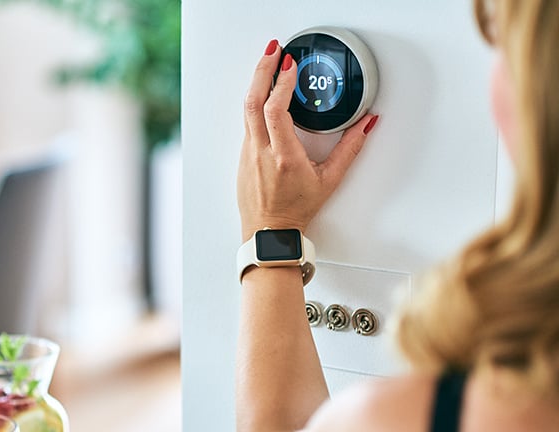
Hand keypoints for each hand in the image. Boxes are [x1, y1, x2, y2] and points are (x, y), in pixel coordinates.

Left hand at [237, 39, 378, 240]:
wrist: (270, 231)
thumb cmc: (296, 209)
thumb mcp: (330, 180)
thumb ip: (350, 149)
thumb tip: (367, 124)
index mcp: (283, 157)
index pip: (274, 111)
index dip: (280, 84)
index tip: (289, 65)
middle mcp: (261, 152)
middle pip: (253, 102)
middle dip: (263, 70)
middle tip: (274, 50)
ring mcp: (248, 152)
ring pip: (246, 109)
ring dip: (257, 82)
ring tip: (269, 62)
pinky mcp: (243, 154)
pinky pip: (247, 121)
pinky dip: (255, 100)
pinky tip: (265, 91)